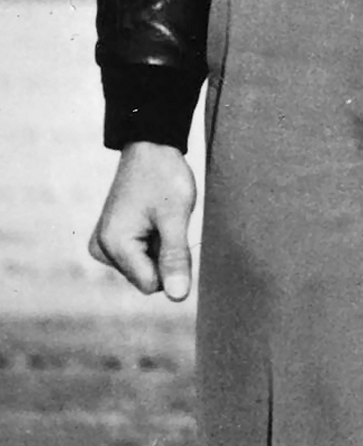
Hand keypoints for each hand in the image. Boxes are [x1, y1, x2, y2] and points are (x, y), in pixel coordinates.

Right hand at [87, 143, 198, 300]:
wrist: (150, 149)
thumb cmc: (164, 178)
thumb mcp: (176, 218)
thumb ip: (176, 259)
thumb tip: (178, 297)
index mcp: (114, 246)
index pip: (152, 285)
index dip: (173, 267)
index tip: (176, 236)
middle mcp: (101, 250)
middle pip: (148, 278)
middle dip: (164, 256)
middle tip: (167, 224)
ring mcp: (103, 245)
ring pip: (145, 268)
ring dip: (160, 248)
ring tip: (159, 219)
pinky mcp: (110, 240)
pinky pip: (139, 256)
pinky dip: (152, 242)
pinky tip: (152, 220)